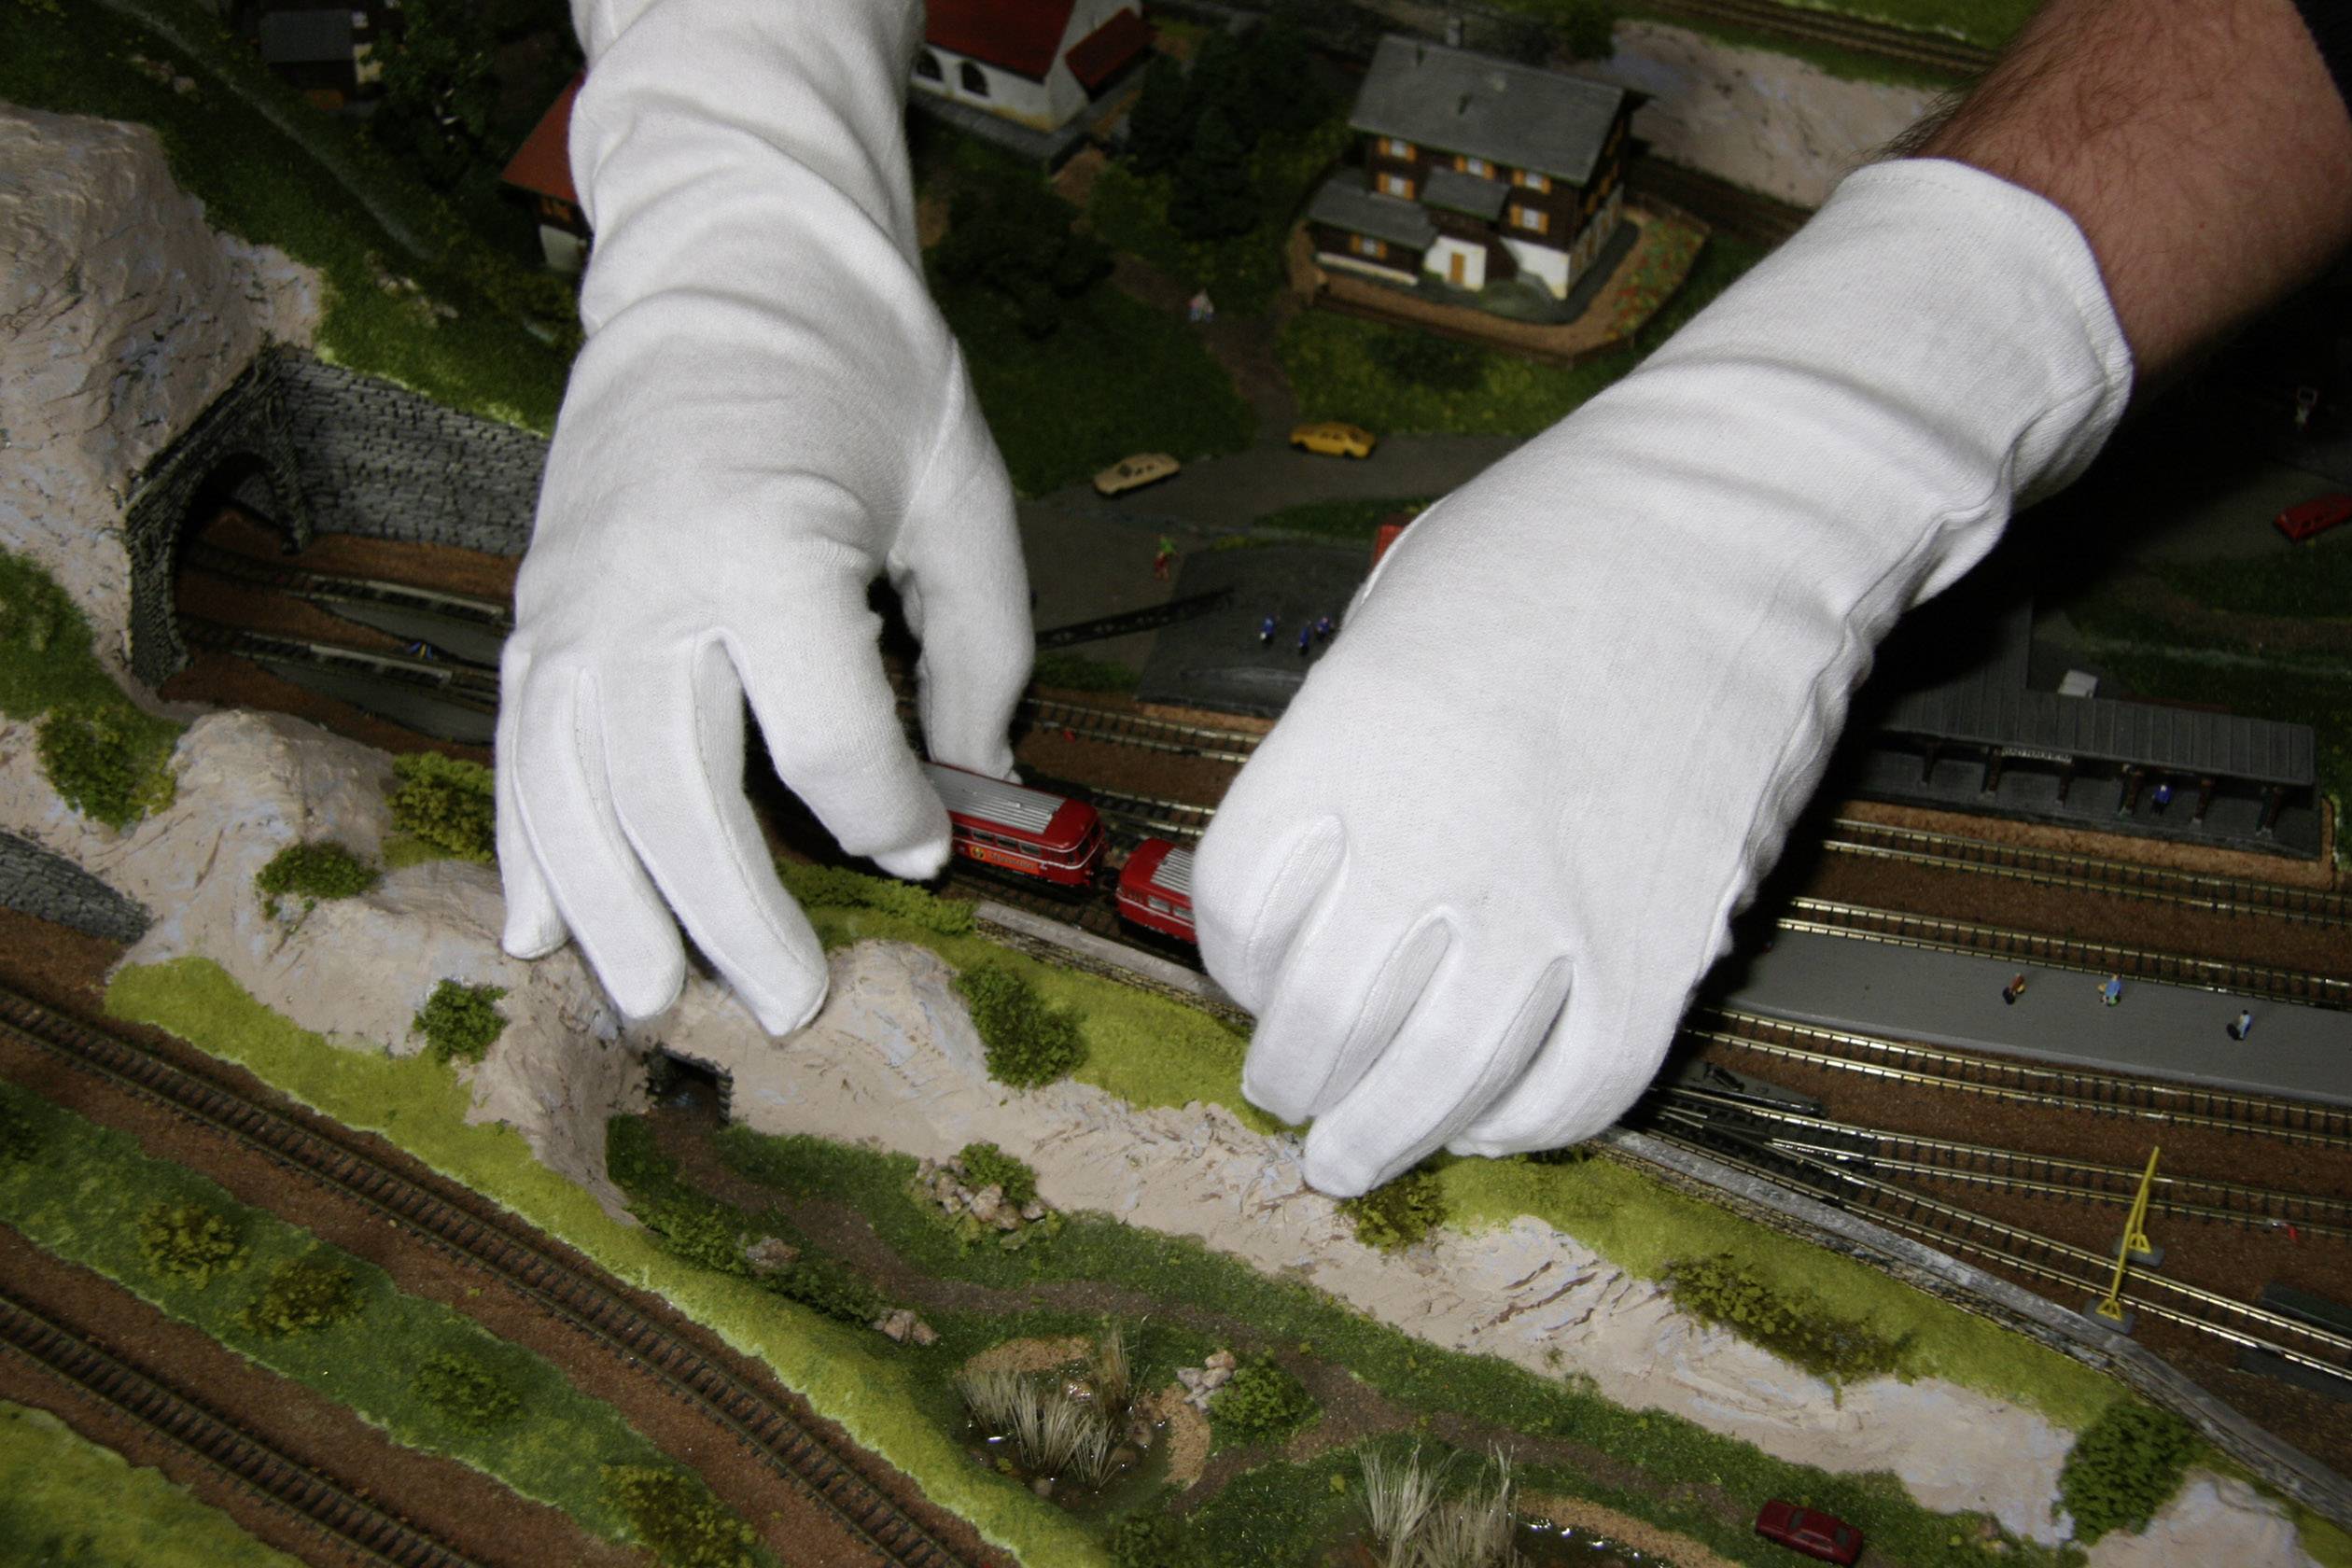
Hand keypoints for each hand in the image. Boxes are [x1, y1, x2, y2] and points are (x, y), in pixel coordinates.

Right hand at [497, 0, 1029, 1030]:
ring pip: (574, 791)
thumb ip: (982, 648)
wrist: (729, 253)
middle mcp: (649, 584)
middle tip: (787, 1007)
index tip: (930, 846)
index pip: (831, 744)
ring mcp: (575, 597)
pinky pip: (522, 747)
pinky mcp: (538, 602)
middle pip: (679, 797)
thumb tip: (978, 776)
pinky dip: (527, 845)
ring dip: (613, 910)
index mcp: (771, 551)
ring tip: (654, 1004)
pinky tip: (539, 929)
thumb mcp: (964, 494)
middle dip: (734, 917)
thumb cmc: (867, 367)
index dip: (891, 817)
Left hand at [1195, 161, 2131, 1194]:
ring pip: (1439, 1080)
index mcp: (1347, 742)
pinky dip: (1527, 1125)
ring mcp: (1555, 900)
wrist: (1751, 510)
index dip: (1237, 966)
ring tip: (1353, 1160)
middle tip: (1293, 1095)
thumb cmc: (1561, 532)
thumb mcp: (1393, 605)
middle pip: (1324, 1018)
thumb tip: (1320, 854)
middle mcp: (1436, 837)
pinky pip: (1581, 1084)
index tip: (1257, 978)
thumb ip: (1342, 737)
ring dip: (1384, 1135)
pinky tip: (1494, 1124)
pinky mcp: (1667, 940)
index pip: (1240, 914)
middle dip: (1294, 1077)